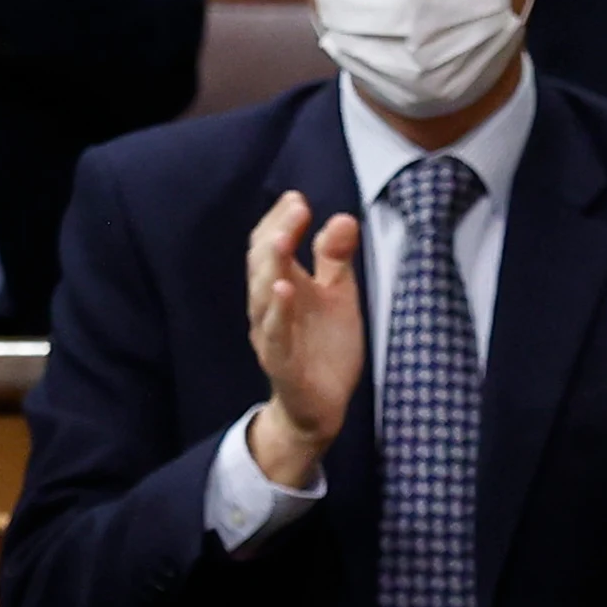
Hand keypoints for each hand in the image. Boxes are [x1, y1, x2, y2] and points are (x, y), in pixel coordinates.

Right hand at [245, 191, 363, 489]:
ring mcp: (272, 336)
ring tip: (281, 239)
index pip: (269, 245)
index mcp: (281, 286)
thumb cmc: (324, 347)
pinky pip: (274, 337)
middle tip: (296, 208)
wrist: (320, 407)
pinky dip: (278, 314)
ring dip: (271, 266)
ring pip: (262, 297)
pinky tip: (285, 290)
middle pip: (262, 264)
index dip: (280, 220)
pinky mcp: (282, 365)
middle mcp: (269, 308)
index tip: (298, 199)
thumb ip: (336, 258)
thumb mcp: (337, 295)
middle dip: (277, 232)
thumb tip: (344, 217)